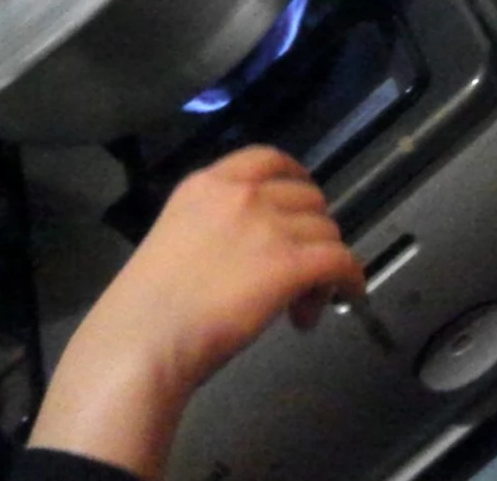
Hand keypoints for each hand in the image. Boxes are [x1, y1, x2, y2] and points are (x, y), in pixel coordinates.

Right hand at [26, 147, 361, 479]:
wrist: (145, 338)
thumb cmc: (147, 307)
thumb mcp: (176, 238)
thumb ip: (214, 228)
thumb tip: (251, 251)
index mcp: (205, 184)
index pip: (267, 159)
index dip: (295, 179)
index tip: (302, 205)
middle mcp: (241, 194)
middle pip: (306, 197)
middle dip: (310, 232)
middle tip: (298, 274)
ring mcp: (268, 225)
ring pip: (326, 231)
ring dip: (323, 265)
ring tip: (301, 306)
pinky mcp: (290, 263)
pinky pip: (341, 259)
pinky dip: (351, 277)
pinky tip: (347, 295)